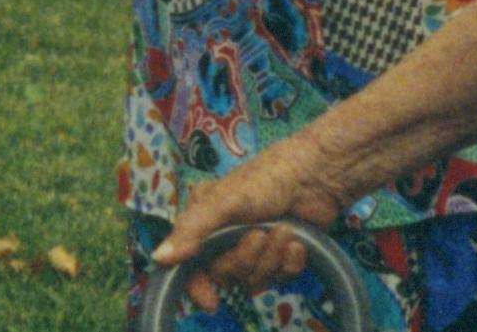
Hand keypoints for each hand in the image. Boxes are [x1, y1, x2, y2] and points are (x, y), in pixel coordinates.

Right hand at [151, 140, 345, 311]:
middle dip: (246, 259)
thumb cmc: (268, 178)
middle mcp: (228, 238)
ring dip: (272, 257)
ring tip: (284, 229)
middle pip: (227, 276)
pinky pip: (282, 277)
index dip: (198, 286)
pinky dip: (291, 261)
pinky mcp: (283, 256)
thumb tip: (158, 258)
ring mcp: (257, 249)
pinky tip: (297, 240)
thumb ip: (192, 230)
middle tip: (260, 234)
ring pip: (256, 279)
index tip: (211, 301)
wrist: (318, 175)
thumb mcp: (224, 201)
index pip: (192, 266)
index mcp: (207, 223)